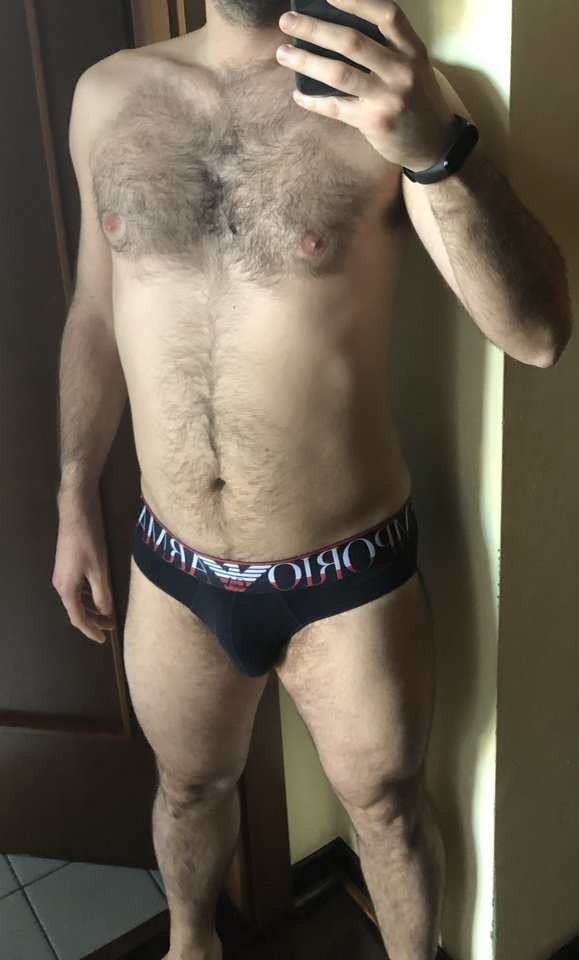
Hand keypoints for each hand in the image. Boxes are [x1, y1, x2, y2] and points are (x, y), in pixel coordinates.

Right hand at [52, 490, 115, 644]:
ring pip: (77, 599)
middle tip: (111, 626)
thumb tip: (106, 614)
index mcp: (66, 589)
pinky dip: (89, 595)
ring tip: (109, 613)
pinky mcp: (67, 566)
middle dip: (94, 620)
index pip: (78, 618)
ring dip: (92, 607)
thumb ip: (103, 595)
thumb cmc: (88, 542)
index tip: (104, 639)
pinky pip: (77, 588)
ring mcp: (62, 575)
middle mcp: (60, 585)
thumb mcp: (99, 571)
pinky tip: (101, 595)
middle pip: (76, 610)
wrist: (76, 514)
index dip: (91, 630)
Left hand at [276, 0, 455, 171]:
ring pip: (339, 73)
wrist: (434, 143)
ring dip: (306, 61)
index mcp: (412, 49)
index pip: (386, 14)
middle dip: (314, 29)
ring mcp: (388, 97)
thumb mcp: (414, 64)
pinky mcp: (374, 122)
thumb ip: (388, 46)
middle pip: (352, 41)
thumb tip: (340, 26)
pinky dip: (313, 101)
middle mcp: (401, 70)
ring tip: (283, 53)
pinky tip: (298, 95)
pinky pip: (336, 108)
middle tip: (287, 21)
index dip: (356, 0)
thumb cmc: (418, 98)